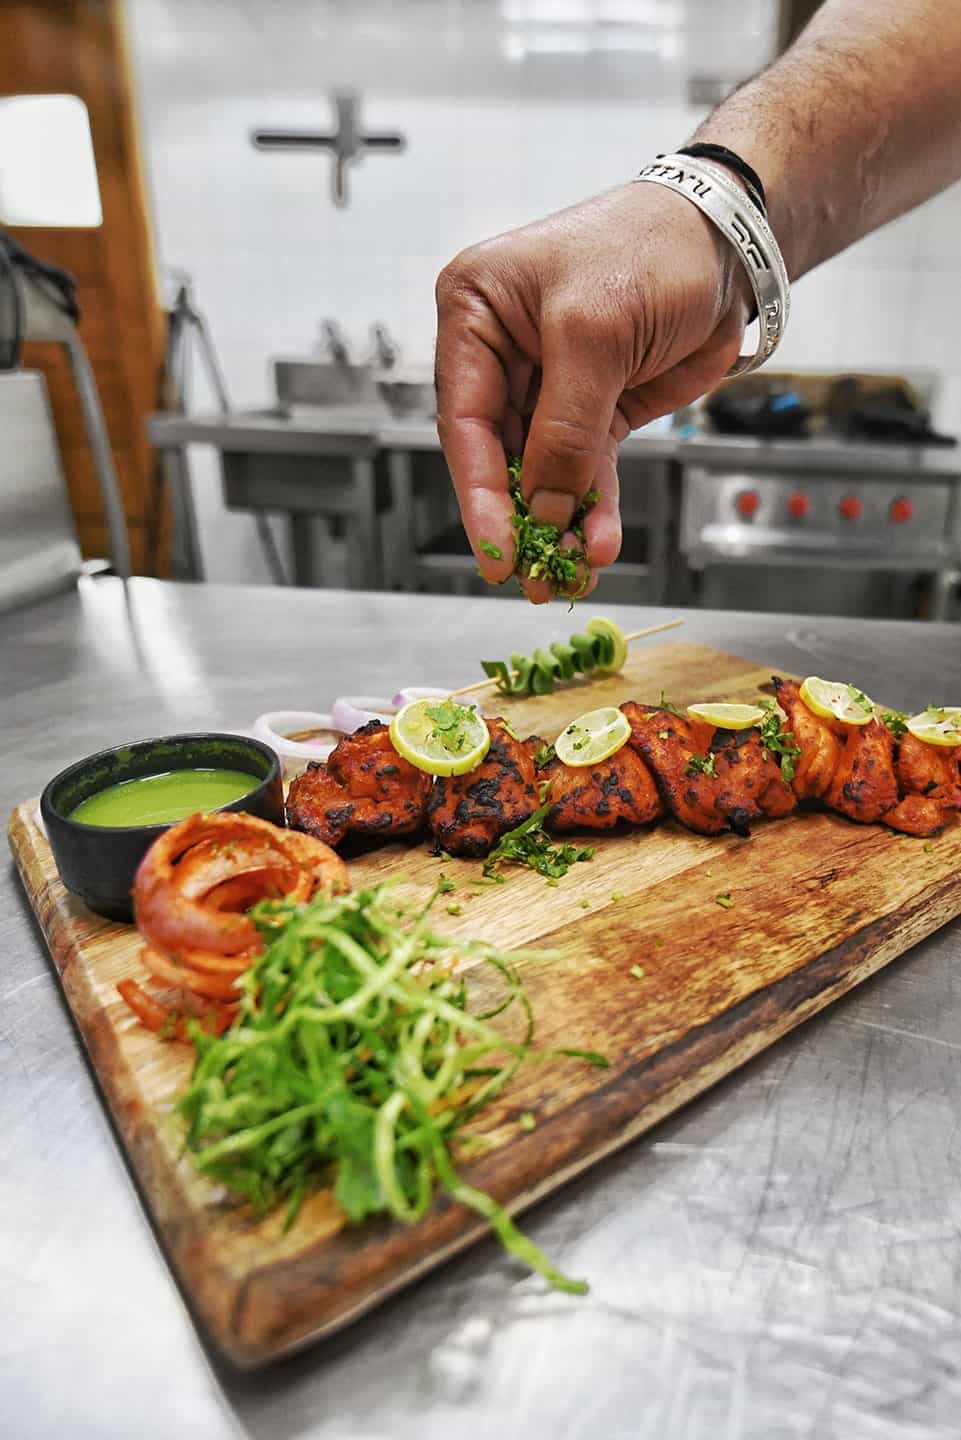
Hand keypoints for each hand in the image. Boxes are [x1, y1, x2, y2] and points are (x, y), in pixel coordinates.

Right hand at [434, 182, 750, 601]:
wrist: (732, 244)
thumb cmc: (651, 250)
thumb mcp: (594, 337)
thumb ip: (565, 431)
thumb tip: (546, 510)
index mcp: (476, 314)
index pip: (463, 419)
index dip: (478, 493)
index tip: (495, 550)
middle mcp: (503, 353)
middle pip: (497, 456)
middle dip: (519, 520)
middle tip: (530, 578)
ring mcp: (549, 386)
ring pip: (543, 474)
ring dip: (557, 527)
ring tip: (565, 578)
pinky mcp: (595, 409)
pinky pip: (586, 472)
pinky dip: (593, 512)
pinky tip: (597, 545)